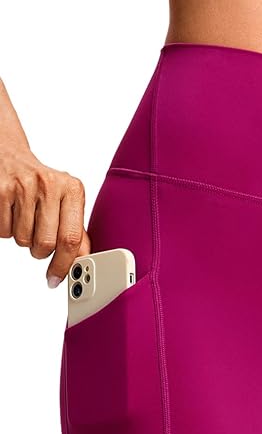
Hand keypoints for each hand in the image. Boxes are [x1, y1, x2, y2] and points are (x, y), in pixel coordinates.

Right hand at [0, 145, 89, 285]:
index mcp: (72, 189)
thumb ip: (76, 231)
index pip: (71, 238)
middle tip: (39, 242)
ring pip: (24, 240)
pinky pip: (4, 231)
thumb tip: (82, 260)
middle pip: (46, 243)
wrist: (9, 156)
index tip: (58, 277)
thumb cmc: (41, 184)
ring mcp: (22, 187)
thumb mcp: (66, 202)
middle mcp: (49, 185)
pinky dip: (6, 230)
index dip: (64, 264)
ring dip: (24, 239)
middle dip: (41, 252)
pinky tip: (11, 213)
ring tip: (25, 220)